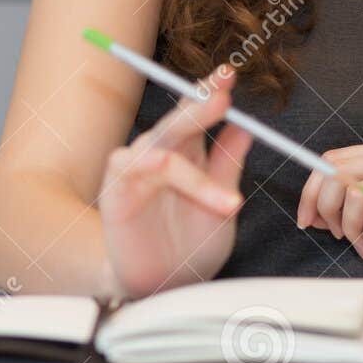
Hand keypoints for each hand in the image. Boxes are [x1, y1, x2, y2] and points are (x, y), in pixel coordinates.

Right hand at [98, 64, 253, 298]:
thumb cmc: (189, 246)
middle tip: (223, 94)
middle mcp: (158, 154)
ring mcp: (134, 170)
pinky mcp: (116, 192)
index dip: (210, 91)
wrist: (160, 288)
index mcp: (185, 152)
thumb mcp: (222, 205)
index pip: (195, 112)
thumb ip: (229, 166)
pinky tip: (176, 176)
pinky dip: (158, 173)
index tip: (229, 74)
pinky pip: (136, 172)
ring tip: (233, 202)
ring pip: (163, 150)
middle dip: (199, 105)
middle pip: (177, 120)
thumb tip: (246, 127)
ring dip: (197, 171)